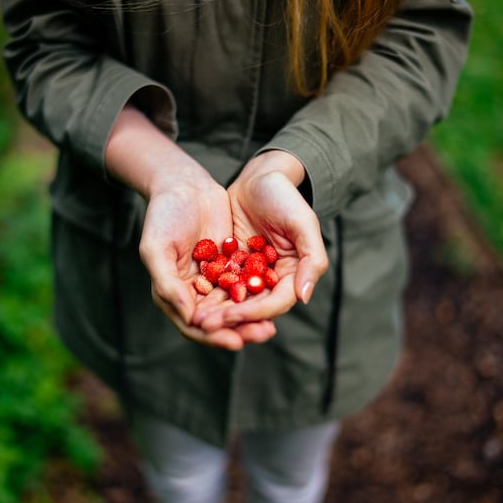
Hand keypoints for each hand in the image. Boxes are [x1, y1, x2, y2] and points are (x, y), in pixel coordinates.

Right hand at [140, 176, 276, 348]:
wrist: (183, 185)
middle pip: (219, 321)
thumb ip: (168, 285)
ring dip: (253, 317)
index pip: (194, 325)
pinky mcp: (230, 265)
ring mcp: (213, 279)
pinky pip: (246, 284)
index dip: (215, 335)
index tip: (236, 340)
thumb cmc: (163, 215)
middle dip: (241, 330)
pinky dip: (258, 293)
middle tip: (263, 333)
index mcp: (171, 294)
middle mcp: (193, 292)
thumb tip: (190, 318)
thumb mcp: (156, 249)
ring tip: (271, 325)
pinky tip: (276, 296)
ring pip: (235, 306)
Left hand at [193, 151, 328, 331]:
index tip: (232, 317)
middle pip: (254, 308)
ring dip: (217, 312)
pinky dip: (207, 293)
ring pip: (235, 300)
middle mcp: (273, 279)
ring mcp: (251, 274)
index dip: (255, 314)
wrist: (259, 177)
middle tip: (208, 325)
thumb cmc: (285, 196)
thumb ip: (313, 259)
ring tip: (198, 319)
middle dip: (232, 319)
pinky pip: (219, 283)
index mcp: (294, 274)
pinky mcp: (232, 266)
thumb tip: (304, 296)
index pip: (276, 303)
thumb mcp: (303, 223)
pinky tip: (190, 299)